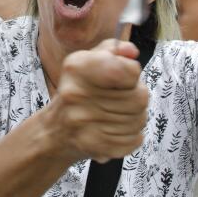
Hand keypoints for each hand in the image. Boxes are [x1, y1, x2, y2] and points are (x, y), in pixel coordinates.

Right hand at [48, 38, 147, 162]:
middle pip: (140, 97)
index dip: (133, 72)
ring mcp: (85, 124)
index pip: (126, 70)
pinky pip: (135, 139)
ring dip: (136, 116)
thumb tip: (132, 52)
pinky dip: (132, 134)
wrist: (57, 130)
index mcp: (77, 68)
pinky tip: (116, 128)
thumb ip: (113, 49)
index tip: (126, 76)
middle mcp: (77, 95)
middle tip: (123, 97)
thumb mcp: (89, 60)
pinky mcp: (96, 147)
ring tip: (118, 113)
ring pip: (139, 119)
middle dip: (137, 95)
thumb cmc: (79, 89)